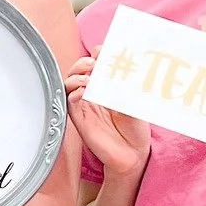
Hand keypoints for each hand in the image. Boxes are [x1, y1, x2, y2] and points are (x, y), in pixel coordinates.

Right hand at [65, 54, 150, 174]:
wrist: (133, 154)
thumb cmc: (136, 127)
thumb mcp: (134, 100)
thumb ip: (124, 84)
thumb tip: (117, 65)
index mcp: (107, 85)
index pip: (97, 62)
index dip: (98, 54)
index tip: (104, 50)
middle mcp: (94, 93)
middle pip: (79, 70)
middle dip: (84, 62)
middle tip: (95, 63)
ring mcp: (85, 105)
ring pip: (70, 83)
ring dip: (76, 76)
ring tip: (88, 78)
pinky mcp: (79, 119)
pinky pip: (69, 102)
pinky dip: (73, 93)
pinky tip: (83, 92)